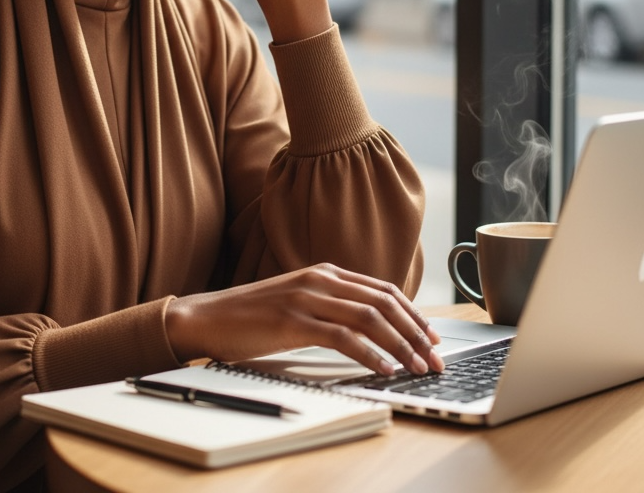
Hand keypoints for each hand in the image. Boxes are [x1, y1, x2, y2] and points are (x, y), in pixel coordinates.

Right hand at [164, 264, 442, 375]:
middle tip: (435, 358)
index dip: (414, 314)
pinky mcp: (293, 321)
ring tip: (418, 367)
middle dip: (416, 332)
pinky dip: (370, 354)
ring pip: (369, 318)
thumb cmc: (252, 315)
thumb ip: (331, 306)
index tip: (433, 337)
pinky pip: (343, 337)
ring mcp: (306, 298)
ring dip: (401, 345)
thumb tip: (373, 329)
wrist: (208, 317)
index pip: (383, 289)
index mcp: (324, 272)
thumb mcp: (298, 302)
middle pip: (384, 302)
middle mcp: (319, 279)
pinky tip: (385, 369)